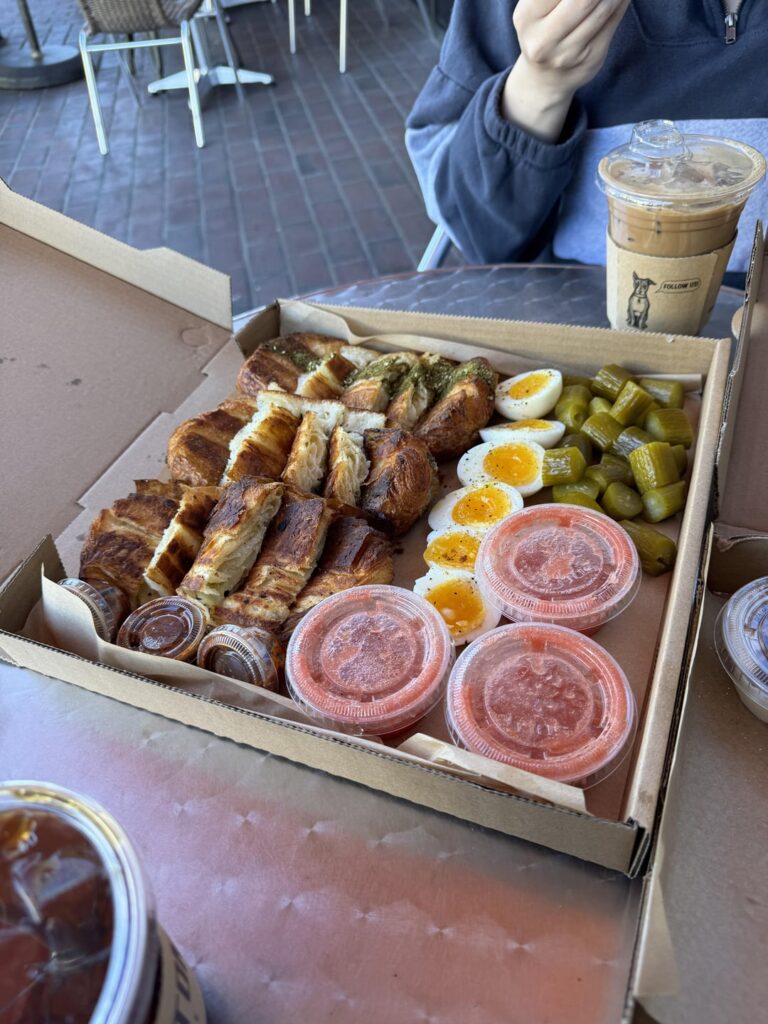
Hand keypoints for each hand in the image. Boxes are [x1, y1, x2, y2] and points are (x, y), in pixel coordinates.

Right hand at [502, 0, 629, 142]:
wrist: (543, 82)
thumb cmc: (542, 32)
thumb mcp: (536, 7)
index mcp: (527, 17)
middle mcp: (545, 40)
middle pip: (583, 0)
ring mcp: (570, 53)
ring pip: (602, 9)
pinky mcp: (593, 58)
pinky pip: (613, 21)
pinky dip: (620, 2)